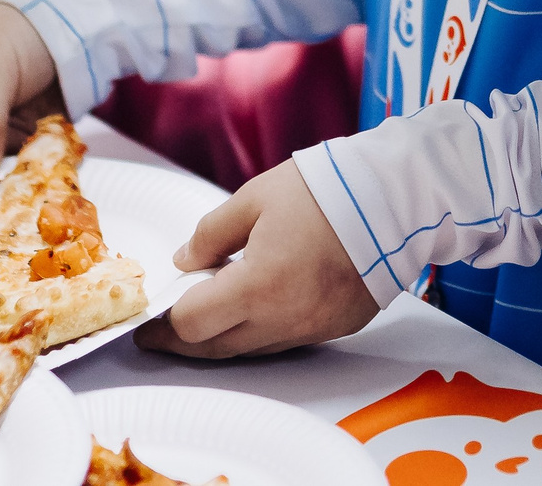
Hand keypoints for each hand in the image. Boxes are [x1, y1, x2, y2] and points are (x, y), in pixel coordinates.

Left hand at [136, 162, 379, 358]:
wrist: (395, 199)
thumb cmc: (325, 191)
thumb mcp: (254, 198)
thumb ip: (211, 234)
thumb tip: (185, 262)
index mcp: (259, 285)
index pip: (192, 323)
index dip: (162, 324)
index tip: (147, 321)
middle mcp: (284, 319)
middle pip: (216, 349)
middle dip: (182, 343)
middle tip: (160, 333)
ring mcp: (312, 329)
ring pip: (250, 350)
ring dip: (220, 340)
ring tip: (201, 319)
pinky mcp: (335, 329)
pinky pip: (283, 342)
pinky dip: (258, 333)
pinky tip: (250, 312)